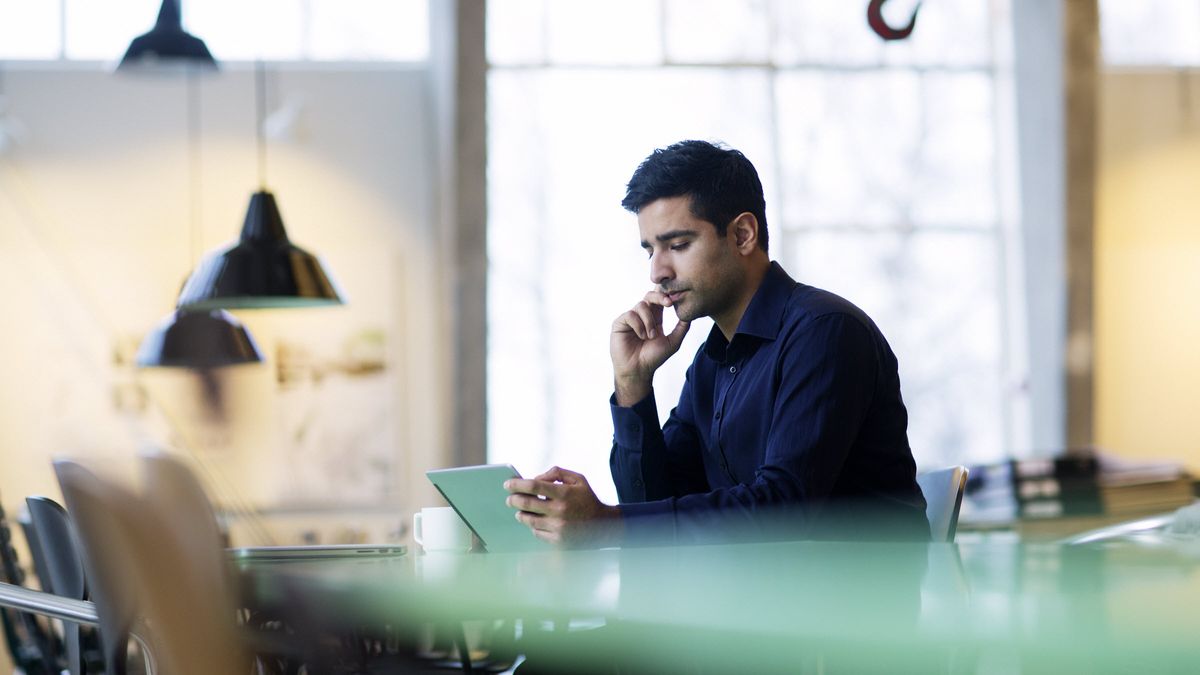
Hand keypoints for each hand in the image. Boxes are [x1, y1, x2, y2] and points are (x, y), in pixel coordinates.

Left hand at [504, 466, 622, 547]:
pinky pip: (537, 533)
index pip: (533, 486)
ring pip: (529, 520)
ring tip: (519, 511)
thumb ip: (557, 472)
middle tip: (509, 499)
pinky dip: (532, 526)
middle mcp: (560, 511)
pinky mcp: (558, 541)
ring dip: (520, 514)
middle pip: (526, 504)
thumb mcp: (578, 479)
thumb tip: (536, 477)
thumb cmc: (587, 499)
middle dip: (513, 500)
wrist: (604, 525)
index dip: (517, 484)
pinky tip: (534, 522)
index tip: (507, 484)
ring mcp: (558, 527)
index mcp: (564, 493)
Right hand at [611, 291, 690, 404]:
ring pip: (641, 305)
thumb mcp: (673, 342)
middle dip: (659, 297)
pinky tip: (640, 336)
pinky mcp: (620, 323)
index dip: (666, 296)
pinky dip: (638, 325)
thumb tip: (691, 314)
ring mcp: (630, 318)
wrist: (638, 370)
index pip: (659, 300)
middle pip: (650, 296)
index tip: (673, 301)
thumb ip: (682, 328)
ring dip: (649, 321)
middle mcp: (642, 316)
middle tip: (668, 303)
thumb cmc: (654, 358)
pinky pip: (630, 315)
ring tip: (650, 336)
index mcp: (655, 318)